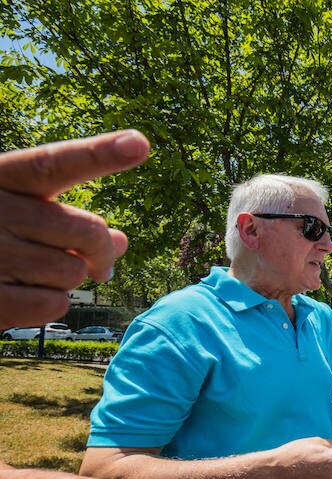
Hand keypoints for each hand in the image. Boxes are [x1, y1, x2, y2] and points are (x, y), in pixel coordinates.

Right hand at [0, 130, 149, 328]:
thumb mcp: (22, 215)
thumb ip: (70, 222)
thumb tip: (121, 241)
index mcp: (0, 177)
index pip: (54, 164)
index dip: (99, 154)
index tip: (139, 143)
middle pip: (88, 231)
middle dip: (100, 252)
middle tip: (97, 266)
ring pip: (73, 272)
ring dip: (67, 280)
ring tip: (32, 273)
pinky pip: (54, 303)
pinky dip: (49, 303)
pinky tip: (21, 294)